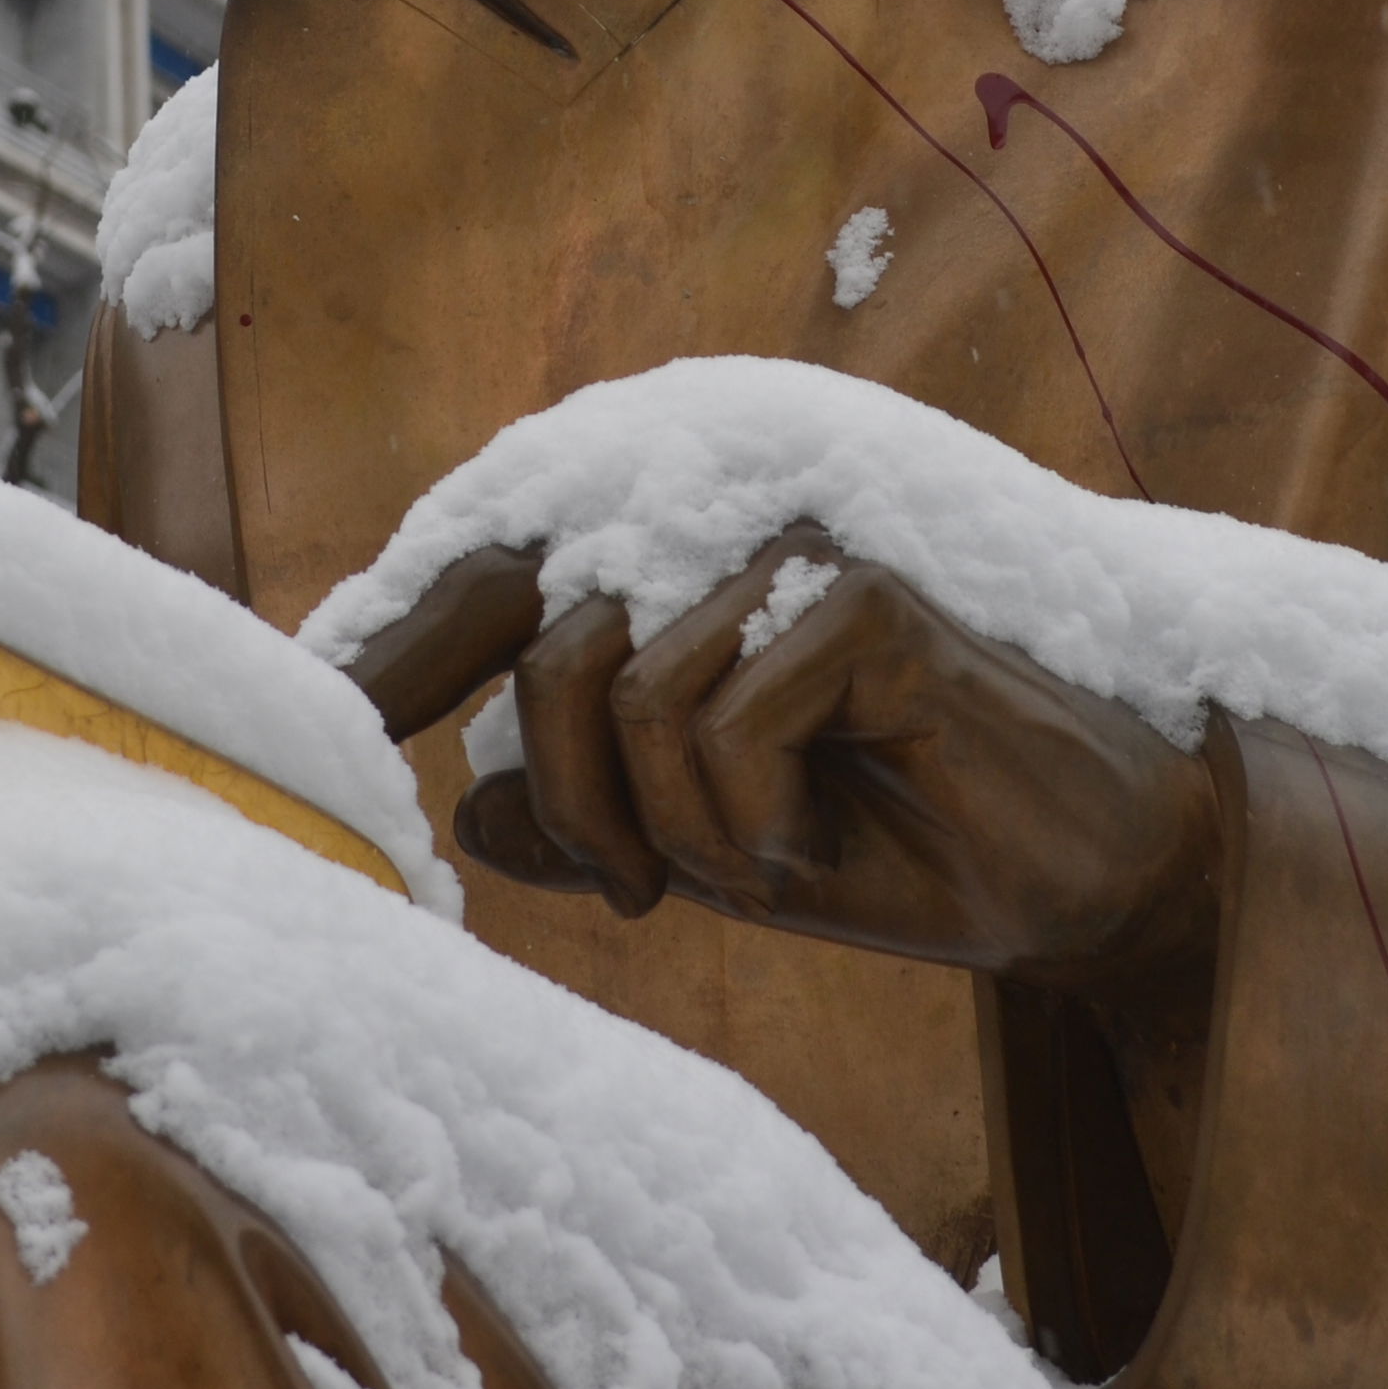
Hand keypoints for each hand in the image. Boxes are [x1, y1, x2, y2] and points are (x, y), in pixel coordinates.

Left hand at [340, 530, 1220, 988]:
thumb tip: (464, 804)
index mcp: (666, 526)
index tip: (291, 708)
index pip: (480, 561)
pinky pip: (724, 707)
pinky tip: (810, 847)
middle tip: (631, 899)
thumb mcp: (709, 837)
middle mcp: (717, 490)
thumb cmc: (901, 831)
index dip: (382, 635)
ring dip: (666, 823)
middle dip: (570, 800)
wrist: (1096, 862)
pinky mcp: (868, 584)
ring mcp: (797, 523)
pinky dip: (745, 815)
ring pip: (620, 683)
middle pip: (538, 634)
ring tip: (749, 866)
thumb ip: (584, 803)